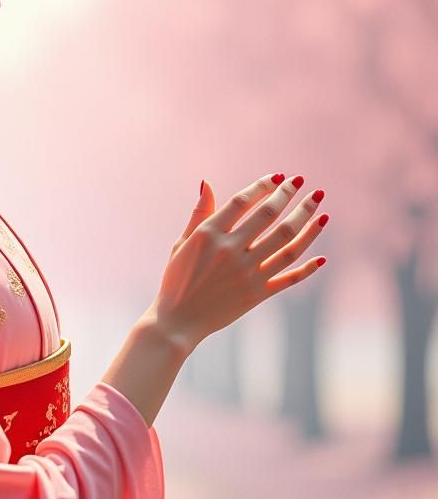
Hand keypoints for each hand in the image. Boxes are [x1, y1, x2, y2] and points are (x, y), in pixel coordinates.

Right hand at [148, 173, 329, 351]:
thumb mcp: (182, 243)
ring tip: (321, 209)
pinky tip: (321, 256)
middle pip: (269, 216)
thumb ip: (199, 213)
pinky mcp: (257, 294)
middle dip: (289, 196)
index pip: (243, 201)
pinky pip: (289, 278)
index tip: (279, 177)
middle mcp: (231, 251)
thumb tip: (207, 183)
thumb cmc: (177, 279)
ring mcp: (247, 273)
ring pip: (286, 243)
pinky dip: (308, 268)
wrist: (179, 320)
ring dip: (307, 223)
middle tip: (303, 183)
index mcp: (209, 235)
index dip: (263, 186)